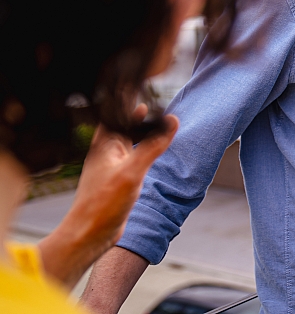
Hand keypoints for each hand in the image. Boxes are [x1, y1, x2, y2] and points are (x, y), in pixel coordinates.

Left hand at [39, 106, 177, 287]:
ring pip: (127, 143)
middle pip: (122, 127)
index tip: (141, 90)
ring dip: (140, 134)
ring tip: (155, 124)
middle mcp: (105, 153)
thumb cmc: (103, 203)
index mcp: (103, 145)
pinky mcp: (116, 181)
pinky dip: (142, 151)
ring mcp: (110, 167)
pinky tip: (150, 154)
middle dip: (136, 117)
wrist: (90, 234)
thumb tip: (172, 121)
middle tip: (153, 106)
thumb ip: (152, 145)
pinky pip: (131, 158)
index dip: (127, 102)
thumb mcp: (132, 170)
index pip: (116, 115)